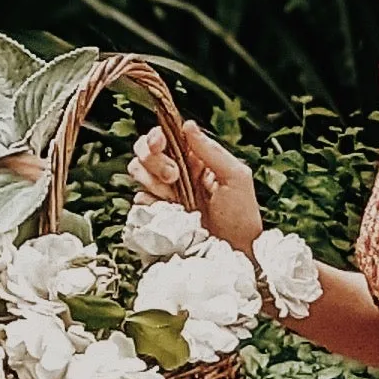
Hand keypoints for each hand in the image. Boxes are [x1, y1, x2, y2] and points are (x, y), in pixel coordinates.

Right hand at [128, 115, 261, 252]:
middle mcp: (176, 171)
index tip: (158, 143)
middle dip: (153, 160)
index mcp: (195, 158)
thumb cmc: (241, 215)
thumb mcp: (236, 177)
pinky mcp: (156, 213)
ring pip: (137, 171)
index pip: (165, 136)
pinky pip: (138, 200)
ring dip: (152, 181)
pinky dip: (148, 203)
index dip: (155, 136)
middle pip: (143, 150)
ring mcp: (164, 193)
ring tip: (174, 198)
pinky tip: (167, 211)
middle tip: (173, 176)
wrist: (234, 253)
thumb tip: (188, 125)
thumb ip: (212, 150)